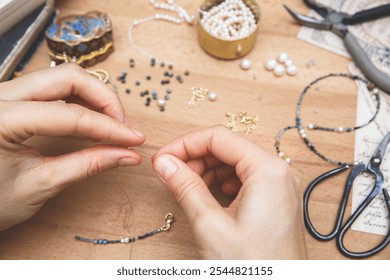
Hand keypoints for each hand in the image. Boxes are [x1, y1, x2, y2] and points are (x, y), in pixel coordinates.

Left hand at [0, 63, 144, 230]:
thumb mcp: (38, 186)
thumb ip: (86, 165)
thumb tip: (125, 155)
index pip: (70, 114)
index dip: (109, 128)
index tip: (133, 140)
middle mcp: (0, 96)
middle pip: (69, 77)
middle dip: (105, 100)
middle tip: (124, 128)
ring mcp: (6, 94)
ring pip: (63, 78)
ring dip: (94, 98)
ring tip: (112, 126)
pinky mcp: (13, 100)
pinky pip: (54, 89)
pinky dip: (80, 102)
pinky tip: (92, 121)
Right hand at [152, 126, 306, 258]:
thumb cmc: (254, 267)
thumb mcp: (210, 225)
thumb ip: (185, 187)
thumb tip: (164, 163)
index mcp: (268, 170)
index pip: (219, 137)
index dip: (185, 144)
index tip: (163, 157)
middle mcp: (278, 172)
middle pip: (227, 147)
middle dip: (195, 157)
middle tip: (170, 173)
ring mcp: (279, 186)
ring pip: (234, 162)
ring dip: (206, 170)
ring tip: (186, 186)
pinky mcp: (275, 200)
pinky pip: (244, 178)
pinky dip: (221, 182)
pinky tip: (207, 195)